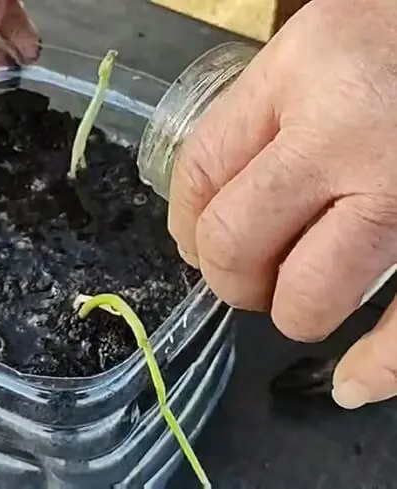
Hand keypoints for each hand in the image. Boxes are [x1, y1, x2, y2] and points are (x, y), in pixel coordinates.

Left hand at [168, 0, 396, 408]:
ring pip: (311, 293)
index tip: (192, 242)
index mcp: (302, 72)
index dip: (183, 221)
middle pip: (237, 239)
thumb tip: (211, 203)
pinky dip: (379, 368)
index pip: (202, 169)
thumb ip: (266, 112)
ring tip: (294, 305)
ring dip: (290, 312)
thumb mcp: (323, 41)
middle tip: (242, 277)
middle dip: (229, 275)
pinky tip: (350, 384)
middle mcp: (348, 134)